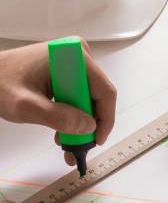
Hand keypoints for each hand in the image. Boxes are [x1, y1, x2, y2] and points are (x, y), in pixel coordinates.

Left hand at [0, 40, 116, 165]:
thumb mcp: (27, 106)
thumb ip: (58, 117)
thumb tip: (89, 127)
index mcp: (73, 56)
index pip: (104, 91)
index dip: (104, 119)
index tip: (96, 140)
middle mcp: (78, 56)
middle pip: (98, 97)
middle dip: (90, 124)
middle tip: (78, 146)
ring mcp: (73, 64)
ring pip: (89, 100)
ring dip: (80, 123)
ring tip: (66, 142)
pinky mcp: (67, 72)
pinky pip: (79, 97)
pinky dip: (73, 116)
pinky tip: (62, 130)